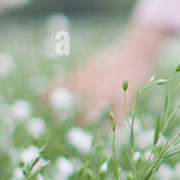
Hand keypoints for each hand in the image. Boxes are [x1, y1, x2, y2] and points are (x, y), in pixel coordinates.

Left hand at [49, 23, 166, 124]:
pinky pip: (114, 120)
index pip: (59, 86)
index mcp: (83, 73)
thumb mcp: (91, 63)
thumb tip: (60, 84)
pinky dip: (109, 126)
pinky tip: (106, 129)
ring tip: (82, 123)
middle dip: (61, 113)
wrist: (137, 51)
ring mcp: (107, 93)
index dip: (48, 95)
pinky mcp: (123, 100)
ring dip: (83, 121)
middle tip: (57, 119)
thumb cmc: (113, 58)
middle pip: (70, 103)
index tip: (42, 102)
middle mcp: (92, 83)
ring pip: (89, 114)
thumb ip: (77, 74)